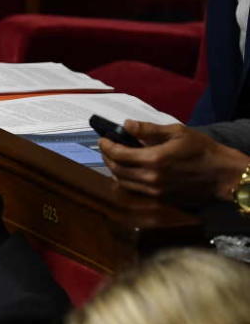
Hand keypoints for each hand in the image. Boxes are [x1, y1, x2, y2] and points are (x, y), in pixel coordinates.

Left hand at [100, 120, 248, 202]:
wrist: (221, 174)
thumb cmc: (201, 149)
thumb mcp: (177, 132)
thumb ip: (149, 130)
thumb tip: (126, 125)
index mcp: (153, 159)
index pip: (118, 154)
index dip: (106, 146)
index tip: (103, 139)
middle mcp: (150, 178)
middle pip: (116, 169)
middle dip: (107, 157)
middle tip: (106, 147)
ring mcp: (153, 191)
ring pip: (122, 181)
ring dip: (114, 169)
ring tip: (115, 158)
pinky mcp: (158, 199)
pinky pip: (134, 189)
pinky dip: (126, 179)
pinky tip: (128, 170)